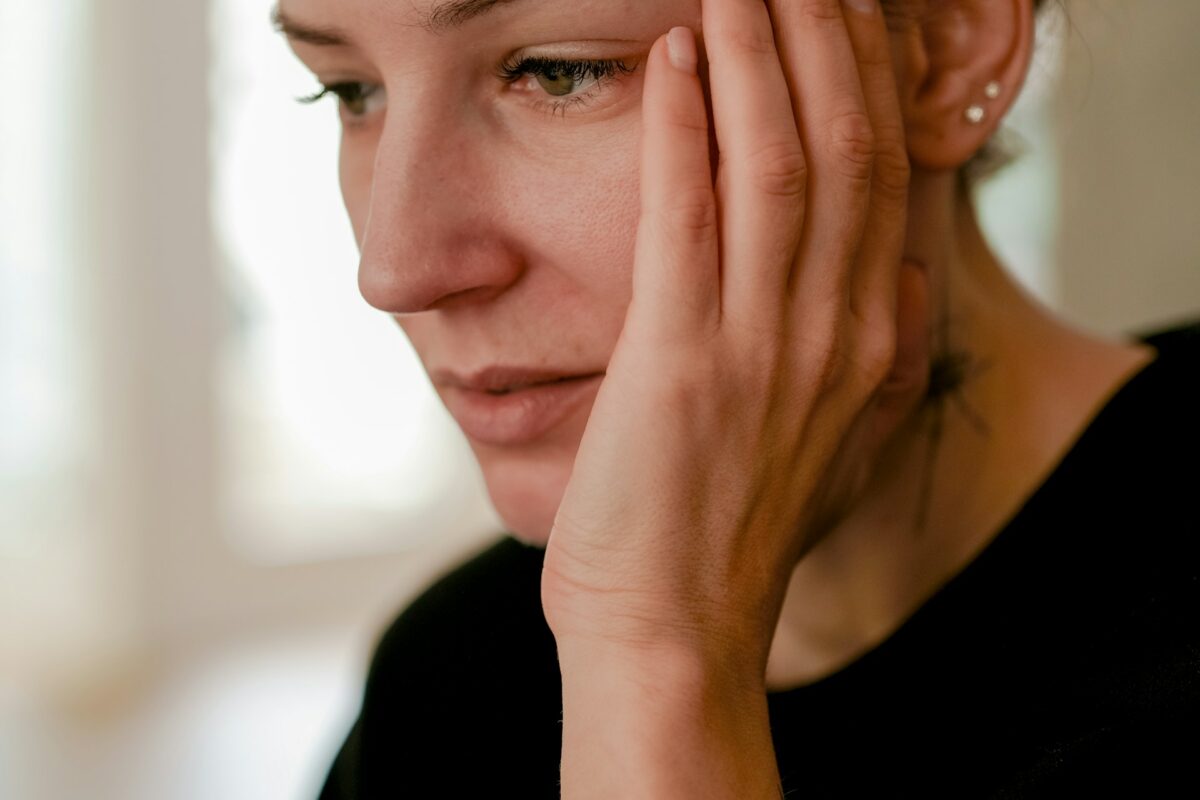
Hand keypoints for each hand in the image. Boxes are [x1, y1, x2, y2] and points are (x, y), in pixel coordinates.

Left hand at [542, 0, 930, 679]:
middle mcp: (833, 332)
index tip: (841, 9)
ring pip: (778, 165)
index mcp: (871, 343)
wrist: (674, 627)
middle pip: (843, 148)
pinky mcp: (681, 365)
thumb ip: (880, 360)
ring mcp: (762, 347)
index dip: (864, 77)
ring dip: (759, 57)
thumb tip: (904, 280)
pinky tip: (677, 61)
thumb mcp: (840, 444)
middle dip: (821, 38)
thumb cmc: (737, 533)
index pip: (883, 174)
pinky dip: (685, 131)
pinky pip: (688, 220)